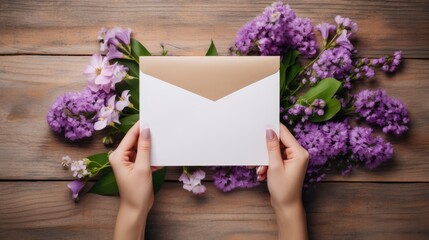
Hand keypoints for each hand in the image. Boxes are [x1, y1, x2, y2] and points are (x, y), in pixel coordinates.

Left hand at [109, 121, 161, 239]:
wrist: (136, 208)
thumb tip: (146, 130)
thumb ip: (144, 148)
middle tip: (159, 130)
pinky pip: (144, 156)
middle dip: (147, 137)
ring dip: (151, 149)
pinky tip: (158, 162)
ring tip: (161, 147)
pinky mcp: (135, 167)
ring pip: (141, 148)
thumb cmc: (136, 191)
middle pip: (135, 141)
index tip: (151, 118)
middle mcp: (121, 157)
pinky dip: (152, 158)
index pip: (130, 136)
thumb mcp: (143, 167)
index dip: (140, 127)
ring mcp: (128, 162)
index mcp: (118, 156)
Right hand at [258, 123, 308, 239]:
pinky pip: (275, 158)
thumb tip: (269, 131)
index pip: (285, 134)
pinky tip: (262, 174)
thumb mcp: (274, 166)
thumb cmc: (283, 189)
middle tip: (256, 155)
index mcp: (299, 153)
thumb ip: (272, 147)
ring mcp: (294, 159)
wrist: (286, 206)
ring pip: (275, 151)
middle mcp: (298, 154)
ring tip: (260, 170)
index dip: (273, 129)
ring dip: (265, 160)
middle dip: (266, 150)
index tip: (261, 125)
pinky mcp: (288, 164)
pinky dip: (267, 164)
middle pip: (279, 142)